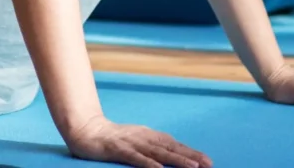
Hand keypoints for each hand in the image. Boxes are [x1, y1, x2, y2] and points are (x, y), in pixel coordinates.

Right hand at [65, 116, 211, 167]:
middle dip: (190, 156)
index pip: (173, 144)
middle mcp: (142, 136)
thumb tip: (169, 155)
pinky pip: (135, 158)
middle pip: (170, 147)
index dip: (190, 152)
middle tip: (208, 164)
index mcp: (148, 135)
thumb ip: (150, 147)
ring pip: (157, 152)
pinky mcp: (117, 148)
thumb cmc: (111, 139)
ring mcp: (130, 142)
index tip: (208, 161)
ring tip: (193, 167)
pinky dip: (148, 164)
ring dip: (176, 159)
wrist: (85, 129)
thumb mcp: (134, 141)